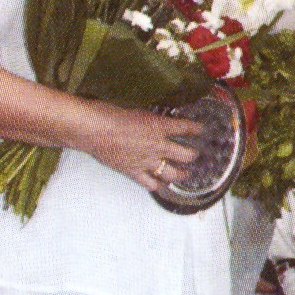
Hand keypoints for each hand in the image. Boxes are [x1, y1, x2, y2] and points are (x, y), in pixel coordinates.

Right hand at [77, 103, 204, 192]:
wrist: (92, 129)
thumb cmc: (109, 113)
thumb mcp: (136, 108)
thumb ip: (149, 116)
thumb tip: (155, 117)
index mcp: (159, 126)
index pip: (186, 128)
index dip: (197, 129)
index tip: (202, 129)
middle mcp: (157, 145)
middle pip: (186, 155)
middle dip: (194, 155)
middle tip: (196, 155)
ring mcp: (147, 161)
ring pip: (173, 173)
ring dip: (181, 174)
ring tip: (185, 174)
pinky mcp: (133, 171)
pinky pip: (150, 183)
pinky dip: (158, 186)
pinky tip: (161, 185)